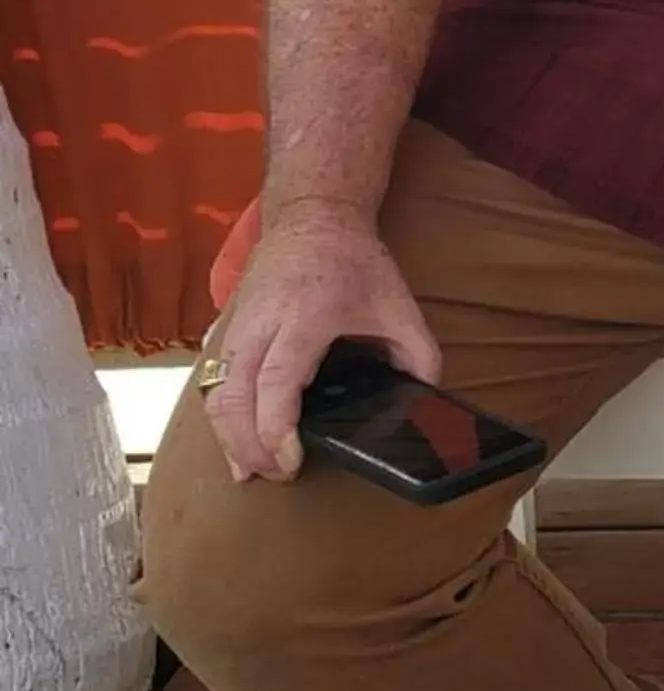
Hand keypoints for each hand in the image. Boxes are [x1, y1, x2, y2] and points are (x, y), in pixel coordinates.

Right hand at [201, 200, 440, 484]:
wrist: (312, 215)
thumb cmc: (354, 260)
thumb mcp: (399, 304)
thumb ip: (418, 355)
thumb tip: (424, 402)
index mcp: (303, 317)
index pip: (275, 382)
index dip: (275, 429)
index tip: (290, 461)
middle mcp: (259, 324)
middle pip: (233, 398)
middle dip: (249, 447)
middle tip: (278, 475)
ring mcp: (235, 326)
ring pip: (214, 394)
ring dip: (228, 439)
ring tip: (253, 472)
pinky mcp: (224, 329)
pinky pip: (211, 381)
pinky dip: (220, 417)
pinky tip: (234, 445)